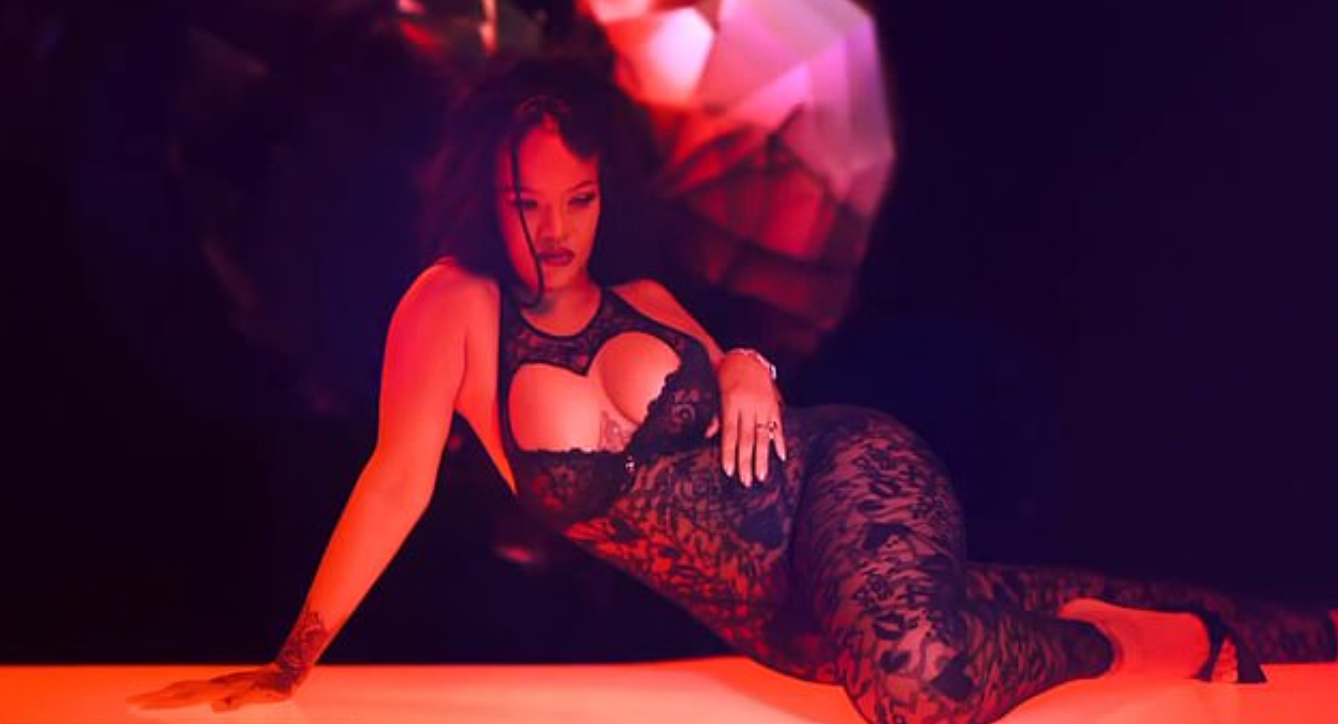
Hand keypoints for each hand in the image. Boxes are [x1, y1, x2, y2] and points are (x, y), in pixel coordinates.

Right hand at [128, 663, 296, 711]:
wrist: (290, 668)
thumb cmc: (279, 688)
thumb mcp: (264, 696)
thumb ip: (243, 700)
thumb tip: (218, 707)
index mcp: (221, 690)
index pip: (185, 699)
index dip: (162, 703)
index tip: (140, 705)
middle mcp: (216, 686)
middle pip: (179, 692)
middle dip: (154, 699)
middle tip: (129, 704)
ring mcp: (219, 684)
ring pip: (185, 689)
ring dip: (164, 694)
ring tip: (145, 700)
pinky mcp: (225, 685)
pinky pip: (196, 690)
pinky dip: (180, 693)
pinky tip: (175, 695)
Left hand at [706, 351, 785, 486]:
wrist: (746, 358)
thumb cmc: (725, 376)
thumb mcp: (715, 390)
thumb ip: (714, 413)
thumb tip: (708, 434)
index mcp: (731, 400)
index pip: (730, 432)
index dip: (729, 452)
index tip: (729, 471)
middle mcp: (749, 404)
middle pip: (747, 438)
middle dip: (746, 461)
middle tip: (746, 482)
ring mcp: (764, 405)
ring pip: (763, 435)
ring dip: (762, 458)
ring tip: (761, 476)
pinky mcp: (774, 404)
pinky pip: (778, 426)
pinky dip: (780, 442)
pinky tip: (781, 457)